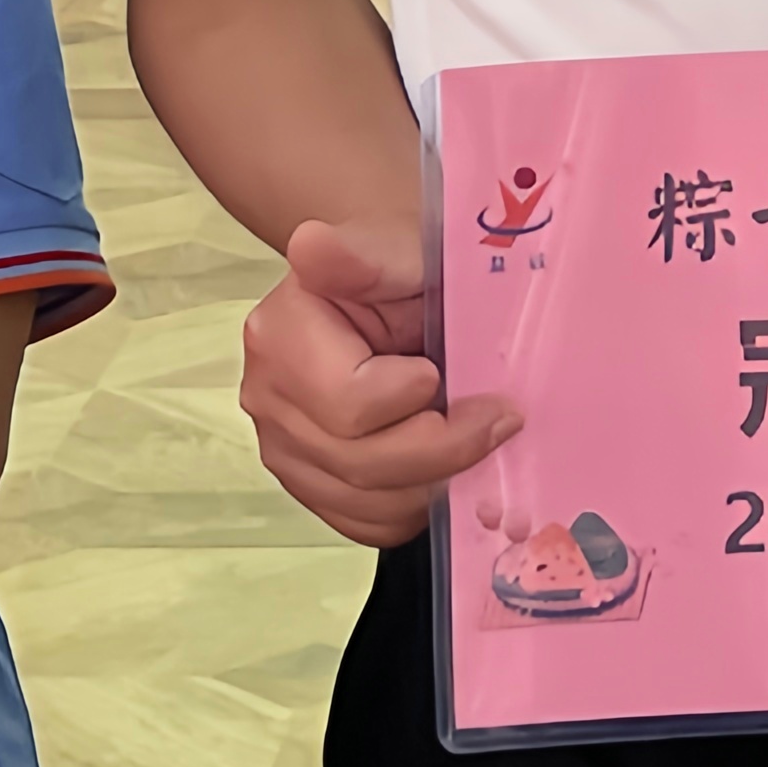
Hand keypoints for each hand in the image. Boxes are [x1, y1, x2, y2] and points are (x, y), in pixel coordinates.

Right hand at [238, 215, 519, 548]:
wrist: (389, 289)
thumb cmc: (402, 269)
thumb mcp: (399, 249)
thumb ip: (365, 255)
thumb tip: (314, 243)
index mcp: (281, 336)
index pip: (351, 406)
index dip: (416, 398)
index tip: (448, 368)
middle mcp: (269, 398)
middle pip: (362, 464)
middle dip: (445, 448)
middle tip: (497, 418)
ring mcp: (283, 448)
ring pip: (369, 503)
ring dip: (435, 480)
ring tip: (471, 436)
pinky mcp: (309, 483)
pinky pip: (366, 523)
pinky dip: (414, 505)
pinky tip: (440, 464)